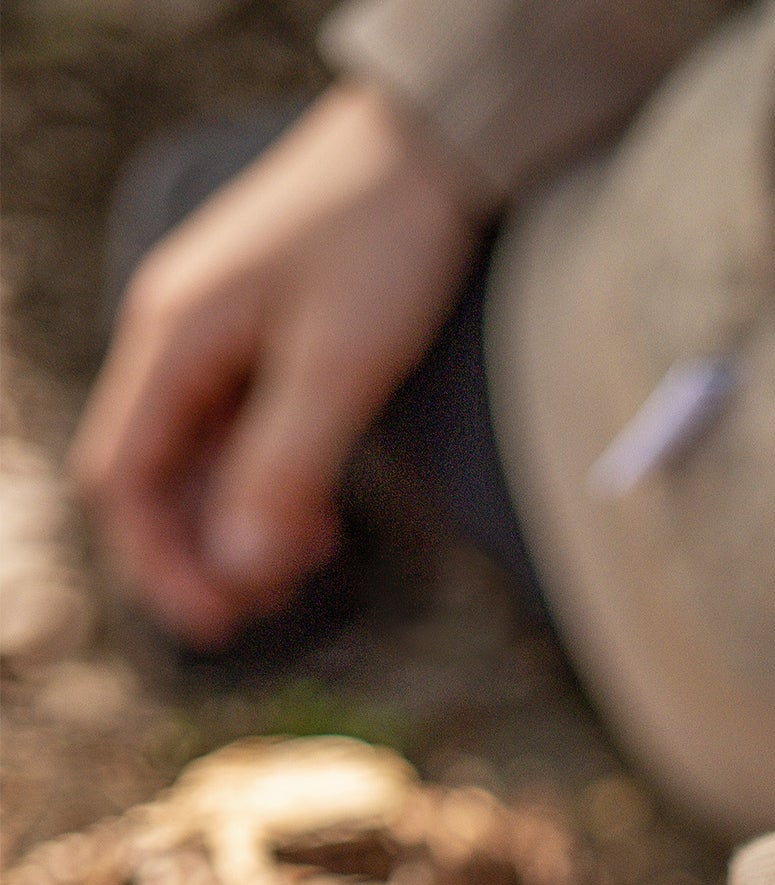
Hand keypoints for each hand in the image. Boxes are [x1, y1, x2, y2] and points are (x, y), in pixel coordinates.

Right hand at [72, 83, 481, 642]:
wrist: (430, 150)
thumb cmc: (383, 240)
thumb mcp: (339, 367)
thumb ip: (283, 469)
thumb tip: (238, 569)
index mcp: (172, 341)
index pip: (124, 480)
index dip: (159, 563)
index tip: (218, 624)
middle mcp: (178, 341)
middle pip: (155, 479)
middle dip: (202, 553)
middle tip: (269, 607)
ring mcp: (217, 339)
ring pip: (201, 462)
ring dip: (239, 528)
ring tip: (302, 571)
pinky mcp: (263, 340)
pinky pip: (241, 434)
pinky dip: (269, 489)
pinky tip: (315, 527)